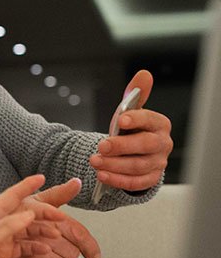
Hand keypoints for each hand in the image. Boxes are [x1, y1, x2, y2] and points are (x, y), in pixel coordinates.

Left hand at [0, 175, 58, 257]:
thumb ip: (8, 225)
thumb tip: (30, 213)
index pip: (11, 195)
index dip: (26, 185)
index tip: (41, 178)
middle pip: (25, 214)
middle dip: (43, 213)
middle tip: (60, 216)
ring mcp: (3, 239)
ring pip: (28, 231)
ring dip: (42, 231)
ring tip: (55, 235)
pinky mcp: (6, 253)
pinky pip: (25, 247)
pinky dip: (36, 247)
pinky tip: (45, 249)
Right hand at [0, 178, 100, 257]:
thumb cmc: (14, 220)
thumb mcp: (36, 202)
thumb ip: (59, 194)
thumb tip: (77, 182)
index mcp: (39, 211)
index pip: (75, 230)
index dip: (88, 245)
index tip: (93, 256)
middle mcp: (34, 230)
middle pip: (71, 252)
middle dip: (66, 253)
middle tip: (51, 248)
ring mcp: (30, 252)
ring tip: (41, 256)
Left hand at [89, 70, 172, 191]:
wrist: (132, 152)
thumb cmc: (132, 130)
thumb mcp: (130, 112)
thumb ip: (134, 95)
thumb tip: (144, 75)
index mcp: (159, 124)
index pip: (150, 120)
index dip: (137, 119)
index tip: (120, 120)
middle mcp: (162, 144)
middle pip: (145, 146)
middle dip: (122, 146)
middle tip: (101, 145)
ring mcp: (157, 163)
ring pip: (138, 166)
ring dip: (114, 164)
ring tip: (94, 161)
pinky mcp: (150, 179)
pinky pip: (135, 183)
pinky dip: (117, 180)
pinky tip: (102, 175)